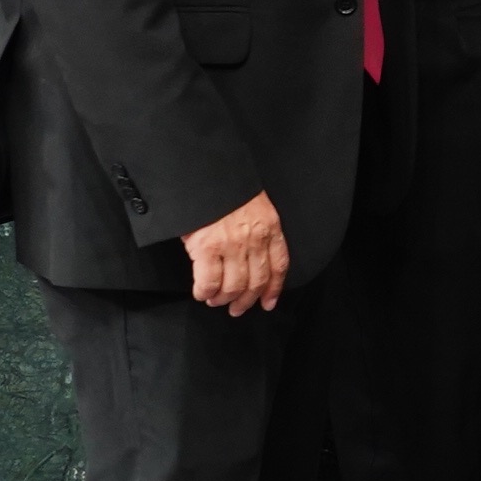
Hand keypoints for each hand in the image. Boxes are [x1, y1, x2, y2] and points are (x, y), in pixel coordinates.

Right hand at [183, 190, 287, 315]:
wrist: (204, 170)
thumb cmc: (226, 187)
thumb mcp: (254, 204)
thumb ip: (257, 228)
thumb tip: (250, 257)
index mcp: (269, 226)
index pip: (279, 265)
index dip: (274, 288)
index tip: (268, 302)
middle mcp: (254, 239)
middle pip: (257, 281)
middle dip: (246, 301)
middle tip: (237, 309)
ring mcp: (231, 245)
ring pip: (234, 286)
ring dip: (224, 299)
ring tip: (216, 300)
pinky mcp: (207, 248)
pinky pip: (209, 282)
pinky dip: (205, 292)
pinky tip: (202, 293)